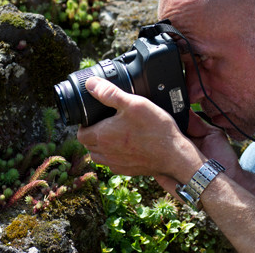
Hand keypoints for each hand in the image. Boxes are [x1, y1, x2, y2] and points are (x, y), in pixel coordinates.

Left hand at [77, 77, 202, 181]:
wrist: (173, 155)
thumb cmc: (155, 130)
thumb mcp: (134, 103)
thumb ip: (110, 93)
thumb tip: (90, 84)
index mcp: (103, 135)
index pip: (80, 134)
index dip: (84, 125)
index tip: (93, 118)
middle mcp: (106, 153)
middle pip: (88, 146)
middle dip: (92, 135)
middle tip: (104, 124)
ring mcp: (116, 164)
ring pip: (99, 156)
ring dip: (101, 147)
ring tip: (114, 135)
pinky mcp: (127, 170)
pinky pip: (113, 164)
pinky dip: (115, 156)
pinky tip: (128, 147)